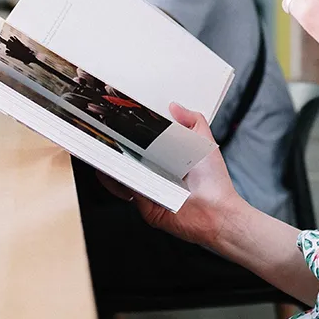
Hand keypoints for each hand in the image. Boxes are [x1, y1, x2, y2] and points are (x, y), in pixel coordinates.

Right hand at [99, 103, 246, 249]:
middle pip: (128, 156)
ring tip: (102, 145)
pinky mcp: (142, 204)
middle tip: (106, 130)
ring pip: (122, 172)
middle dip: (116, 144)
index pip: (144, 141)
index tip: (120, 120)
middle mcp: (156, 172)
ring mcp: (148, 188)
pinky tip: (108, 168)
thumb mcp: (205, 143)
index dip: (132, 131)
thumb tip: (175, 106)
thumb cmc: (214, 182)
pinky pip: (124, 190)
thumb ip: (193, 121)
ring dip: (110, 160)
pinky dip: (113, 180)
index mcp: (169, 158)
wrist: (216, 212)